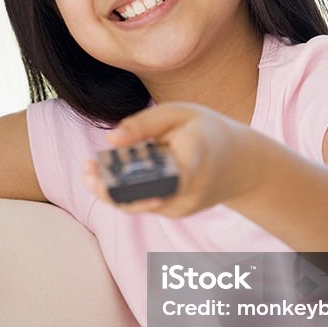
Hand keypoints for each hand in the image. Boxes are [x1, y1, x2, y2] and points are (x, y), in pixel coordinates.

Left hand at [82, 102, 257, 217]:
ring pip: (140, 203)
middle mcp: (191, 186)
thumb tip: (110, 139)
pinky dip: (126, 192)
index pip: (168, 170)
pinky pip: (146, 204)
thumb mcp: (181, 114)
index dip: (139, 176)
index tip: (112, 168)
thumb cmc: (207, 131)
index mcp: (195, 155)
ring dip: (111, 190)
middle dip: (111, 186)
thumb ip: (145, 123)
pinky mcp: (178, 212)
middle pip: (144, 193)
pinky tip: (109, 178)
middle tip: (86, 170)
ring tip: (89, 172)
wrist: (241, 164)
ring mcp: (185, 204)